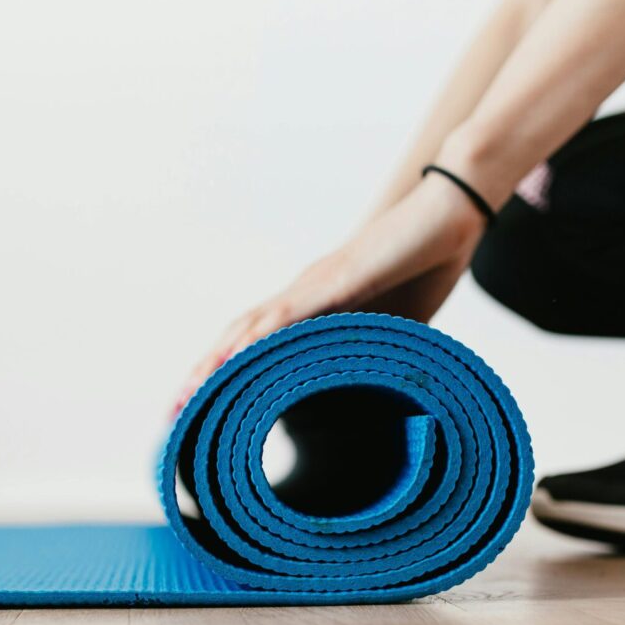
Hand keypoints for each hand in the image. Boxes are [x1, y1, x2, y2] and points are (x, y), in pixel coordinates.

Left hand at [176, 175, 487, 407]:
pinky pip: (288, 312)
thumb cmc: (425, 264)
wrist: (450, 213)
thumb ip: (374, 354)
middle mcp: (302, 295)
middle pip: (238, 338)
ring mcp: (314, 286)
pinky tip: (234, 358)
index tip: (199, 407)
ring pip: (252, 328)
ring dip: (216, 360)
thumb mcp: (397, 327)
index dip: (225, 374)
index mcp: (313, 308)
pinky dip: (259, 337)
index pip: (257, 346)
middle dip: (204, 375)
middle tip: (174, 411)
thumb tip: (373, 400)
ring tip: (188, 393)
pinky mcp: (336, 281)